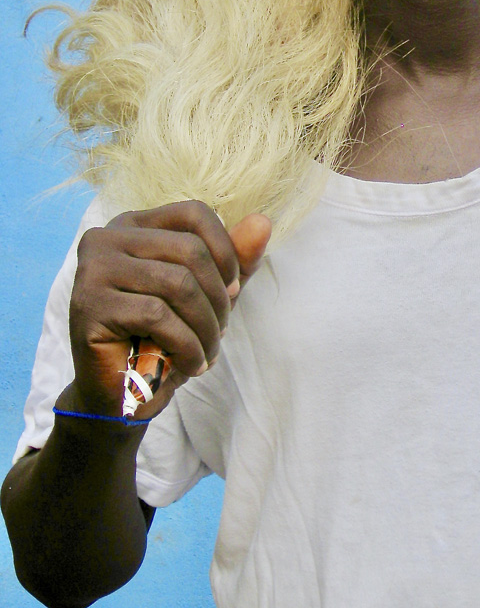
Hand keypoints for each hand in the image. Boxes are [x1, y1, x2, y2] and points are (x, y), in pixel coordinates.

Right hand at [66, 201, 270, 417]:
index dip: (225, 252)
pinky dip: (187, 346)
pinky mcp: (90, 304)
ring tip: (207, 352)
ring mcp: (93, 269)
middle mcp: (107, 238)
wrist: (125, 393)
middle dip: (218, 298)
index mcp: (134, 226)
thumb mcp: (209, 293)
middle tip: (220, 332)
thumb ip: (236, 258)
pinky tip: (191, 365)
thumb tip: (262, 222)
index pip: (194, 213)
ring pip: (178, 284)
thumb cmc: (165, 337)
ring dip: (206, 327)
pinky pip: (158, 316)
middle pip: (190, 250)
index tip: (233, 290)